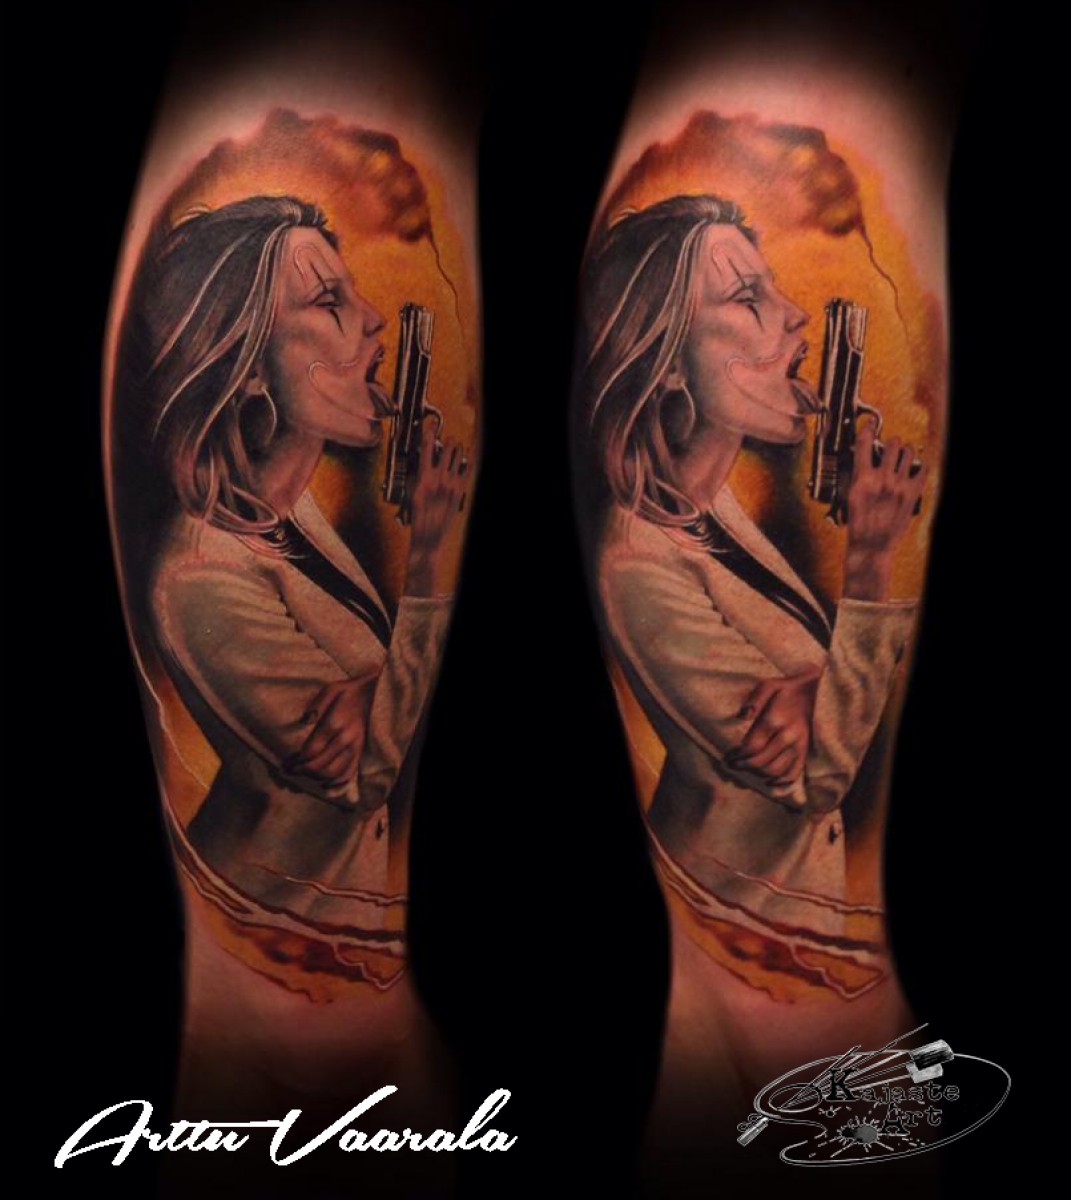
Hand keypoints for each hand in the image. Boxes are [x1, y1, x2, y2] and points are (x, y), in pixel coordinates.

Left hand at [283, 674, 376, 787]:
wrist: (376, 696)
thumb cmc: (351, 692)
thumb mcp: (332, 689)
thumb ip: (316, 706)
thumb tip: (304, 722)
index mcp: (335, 723)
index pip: (311, 751)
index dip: (296, 760)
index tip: (285, 762)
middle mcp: (346, 740)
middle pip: (319, 766)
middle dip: (301, 771)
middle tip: (289, 770)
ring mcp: (356, 749)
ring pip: (332, 774)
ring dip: (315, 778)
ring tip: (304, 774)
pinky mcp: (361, 754)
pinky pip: (348, 775)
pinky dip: (335, 784)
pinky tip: (323, 783)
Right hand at [406, 424, 469, 595]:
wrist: (429, 536)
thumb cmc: (418, 518)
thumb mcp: (413, 494)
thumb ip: (419, 476)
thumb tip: (423, 463)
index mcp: (423, 478)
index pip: (425, 449)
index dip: (429, 434)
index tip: (430, 425)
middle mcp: (438, 478)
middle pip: (446, 450)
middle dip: (448, 442)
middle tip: (449, 439)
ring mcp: (451, 484)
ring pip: (458, 457)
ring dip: (458, 449)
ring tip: (458, 446)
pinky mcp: (460, 491)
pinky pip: (467, 470)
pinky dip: (469, 461)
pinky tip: (470, 455)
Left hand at [724, 667, 820, 786]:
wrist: (817, 693)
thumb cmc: (788, 689)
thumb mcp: (768, 685)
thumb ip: (753, 700)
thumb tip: (741, 717)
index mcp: (775, 720)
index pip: (751, 747)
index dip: (737, 756)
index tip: (727, 757)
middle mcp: (788, 736)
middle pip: (761, 762)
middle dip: (743, 766)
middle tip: (732, 765)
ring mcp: (799, 746)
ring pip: (775, 771)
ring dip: (758, 774)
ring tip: (747, 769)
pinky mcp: (806, 752)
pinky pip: (794, 774)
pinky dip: (780, 782)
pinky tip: (768, 781)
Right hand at [844, 420, 927, 599]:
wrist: (871, 544)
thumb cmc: (858, 522)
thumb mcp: (850, 495)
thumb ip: (858, 474)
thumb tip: (862, 459)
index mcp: (863, 478)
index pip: (865, 443)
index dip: (868, 429)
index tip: (870, 425)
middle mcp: (883, 478)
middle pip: (893, 444)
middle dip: (892, 442)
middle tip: (891, 447)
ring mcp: (899, 485)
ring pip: (909, 453)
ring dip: (906, 451)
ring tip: (903, 456)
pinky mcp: (912, 493)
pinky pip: (923, 470)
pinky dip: (920, 466)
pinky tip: (915, 468)